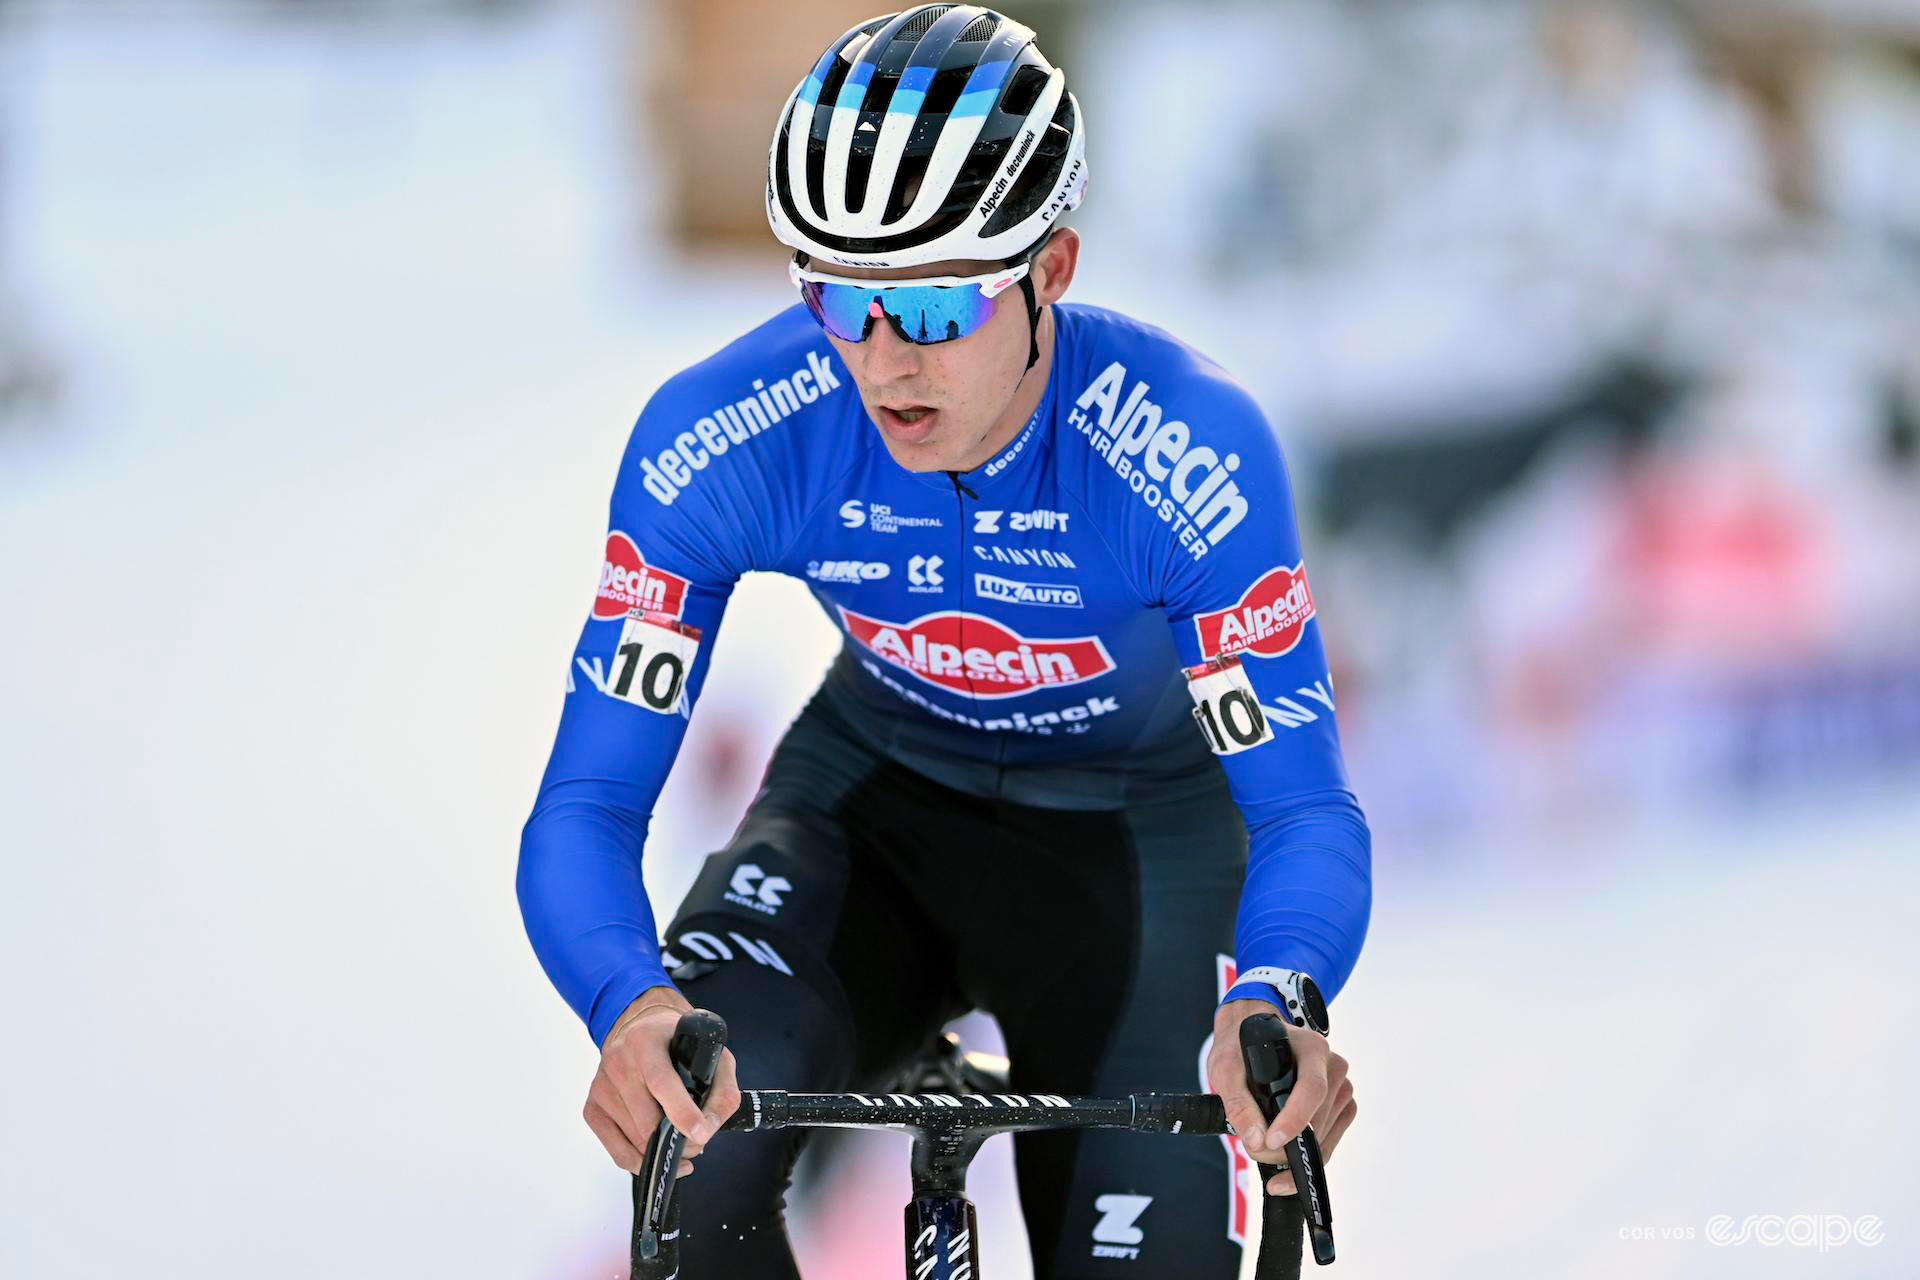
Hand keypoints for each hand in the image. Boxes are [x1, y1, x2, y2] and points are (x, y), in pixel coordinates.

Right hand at [584, 987, 740, 1178]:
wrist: (640, 1028)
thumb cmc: (678, 1044)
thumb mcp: (710, 1053)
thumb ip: (722, 1088)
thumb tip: (710, 1127)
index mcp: (646, 1041)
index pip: (661, 1082)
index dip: (682, 1112)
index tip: (701, 1133)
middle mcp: (618, 1061)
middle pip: (647, 1121)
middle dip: (679, 1142)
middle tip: (698, 1141)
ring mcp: (601, 1086)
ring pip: (635, 1140)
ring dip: (662, 1152)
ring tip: (680, 1142)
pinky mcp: (592, 1108)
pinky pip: (616, 1151)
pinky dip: (640, 1161)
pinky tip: (658, 1156)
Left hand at [1208, 998, 1355, 1195]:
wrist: (1252, 1039)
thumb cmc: (1241, 1049)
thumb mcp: (1226, 1069)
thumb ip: (1238, 1104)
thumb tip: (1257, 1141)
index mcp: (1311, 1048)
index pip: (1312, 1088)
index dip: (1294, 1118)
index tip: (1271, 1140)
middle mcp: (1332, 1068)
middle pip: (1317, 1119)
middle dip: (1286, 1145)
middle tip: (1255, 1152)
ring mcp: (1340, 1089)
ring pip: (1324, 1136)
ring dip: (1294, 1154)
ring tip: (1263, 1149)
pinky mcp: (1340, 1108)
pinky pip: (1329, 1141)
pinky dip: (1307, 1155)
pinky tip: (1285, 1159)